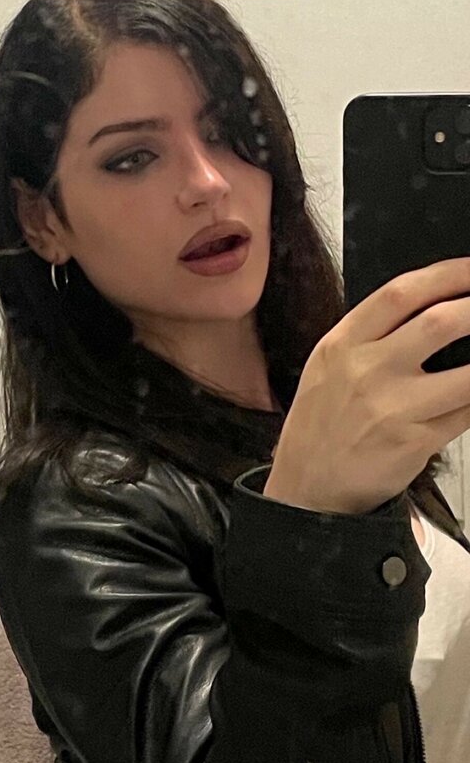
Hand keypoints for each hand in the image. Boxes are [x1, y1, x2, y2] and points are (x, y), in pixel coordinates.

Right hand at [264, 257, 469, 513]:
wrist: (308, 487)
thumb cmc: (320, 425)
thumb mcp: (328, 366)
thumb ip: (371, 335)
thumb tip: (431, 306)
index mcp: (342, 344)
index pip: (401, 293)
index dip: (447, 274)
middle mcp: (366, 371)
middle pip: (438, 323)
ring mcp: (391, 408)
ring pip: (465, 373)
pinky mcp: (413, 443)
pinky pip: (465, 413)